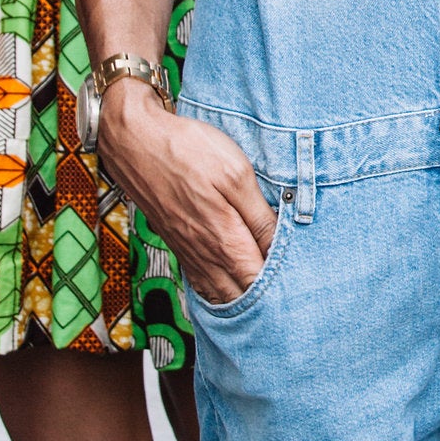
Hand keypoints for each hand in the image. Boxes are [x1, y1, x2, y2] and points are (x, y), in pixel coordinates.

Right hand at [98, 80, 276, 299]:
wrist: (135, 141)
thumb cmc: (187, 151)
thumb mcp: (236, 174)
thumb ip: (259, 216)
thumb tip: (280, 245)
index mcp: (225, 240)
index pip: (261, 281)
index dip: (284, 283)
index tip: (304, 276)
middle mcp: (205, 256)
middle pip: (241, 296)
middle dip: (267, 298)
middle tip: (292, 291)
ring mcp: (188, 253)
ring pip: (220, 294)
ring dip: (244, 299)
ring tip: (268, 296)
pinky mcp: (178, 244)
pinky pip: (202, 283)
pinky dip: (220, 293)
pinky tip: (231, 288)